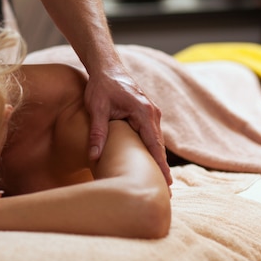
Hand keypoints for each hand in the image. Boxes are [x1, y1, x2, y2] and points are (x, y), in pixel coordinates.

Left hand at [84, 66, 171, 184]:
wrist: (106, 67)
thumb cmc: (101, 86)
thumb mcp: (96, 109)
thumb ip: (97, 133)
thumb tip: (94, 157)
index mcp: (144, 112)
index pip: (154, 145)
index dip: (160, 166)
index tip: (166, 184)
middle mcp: (152, 113)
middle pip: (159, 147)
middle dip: (162, 168)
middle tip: (166, 193)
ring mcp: (151, 113)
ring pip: (156, 142)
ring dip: (158, 160)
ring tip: (160, 183)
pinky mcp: (146, 114)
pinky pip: (151, 136)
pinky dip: (152, 150)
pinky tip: (150, 164)